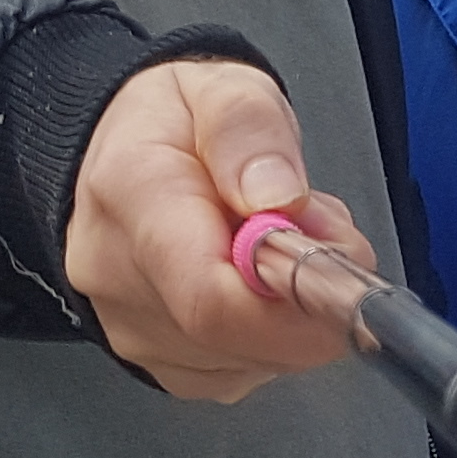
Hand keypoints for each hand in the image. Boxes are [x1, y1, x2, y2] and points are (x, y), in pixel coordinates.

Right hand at [63, 58, 377, 401]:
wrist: (113, 147)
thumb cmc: (172, 120)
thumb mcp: (221, 86)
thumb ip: (252, 131)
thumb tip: (277, 200)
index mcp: (130, 194)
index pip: (210, 296)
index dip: (297, 300)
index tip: (343, 260)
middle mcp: (116, 275)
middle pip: (240, 337)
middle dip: (308, 293)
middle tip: (317, 227)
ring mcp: (132, 327)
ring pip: (252, 360)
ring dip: (293, 313)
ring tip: (277, 243)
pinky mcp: (159, 362)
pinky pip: (242, 371)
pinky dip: (270, 334)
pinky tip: (256, 282)